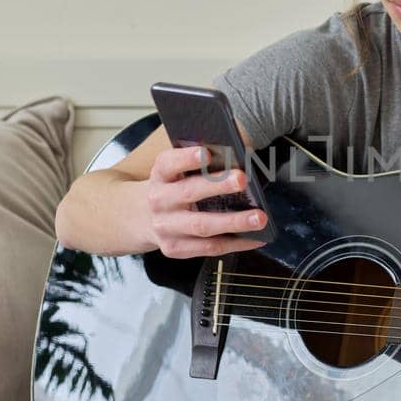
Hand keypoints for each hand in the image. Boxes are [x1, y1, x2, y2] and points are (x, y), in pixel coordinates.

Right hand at [144, 145, 267, 257]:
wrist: (141, 218)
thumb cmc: (171, 188)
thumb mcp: (175, 172)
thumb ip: (197, 165)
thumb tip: (237, 156)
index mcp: (160, 176)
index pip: (168, 164)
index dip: (186, 158)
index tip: (206, 152)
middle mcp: (159, 201)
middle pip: (188, 193)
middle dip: (217, 186)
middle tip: (243, 179)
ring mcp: (166, 228)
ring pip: (202, 226)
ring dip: (233, 222)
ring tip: (259, 217)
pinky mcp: (175, 248)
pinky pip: (210, 247)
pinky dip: (236, 243)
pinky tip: (256, 238)